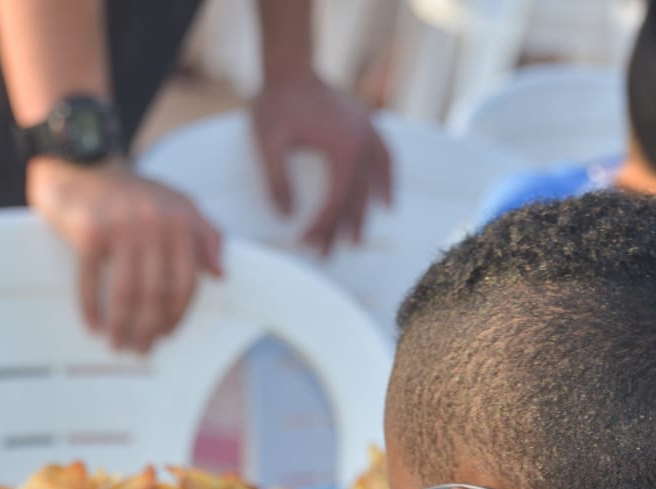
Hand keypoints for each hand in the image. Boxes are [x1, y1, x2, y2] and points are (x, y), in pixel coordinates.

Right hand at [27, 158, 223, 352]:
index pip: (186, 281)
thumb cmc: (134, 192)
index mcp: (181, 221)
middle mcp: (154, 224)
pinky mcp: (90, 232)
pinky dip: (92, 308)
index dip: (178, 314)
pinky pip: (92, 280)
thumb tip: (219, 273)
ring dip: (123, 326)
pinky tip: (95, 326)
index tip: (168, 333)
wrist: (82, 165)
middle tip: (142, 348)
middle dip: (149, 328)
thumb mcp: (179, 204)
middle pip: (156, 293)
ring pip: (126, 292)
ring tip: (119, 344)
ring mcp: (121, 228)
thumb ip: (206, 235)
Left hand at [251, 74, 392, 254]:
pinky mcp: (368, 125)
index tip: (305, 244)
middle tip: (328, 254)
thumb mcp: (268, 142)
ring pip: (376, 182)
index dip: (321, 226)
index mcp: (344, 150)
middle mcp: (364, 144)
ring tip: (358, 237)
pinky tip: (386, 198)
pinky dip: (388, 180)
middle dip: (341, 230)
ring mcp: (370, 133)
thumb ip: (276, 180)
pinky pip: (385, 158)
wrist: (290, 66)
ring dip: (367, 212)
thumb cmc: (277, 102)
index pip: (336, 201)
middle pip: (356, 198)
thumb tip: (285, 216)